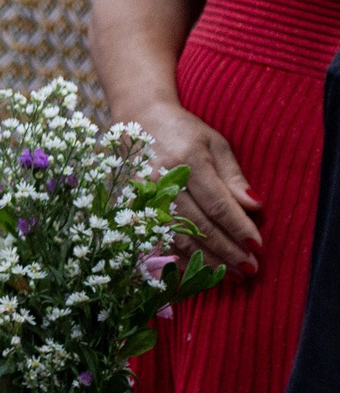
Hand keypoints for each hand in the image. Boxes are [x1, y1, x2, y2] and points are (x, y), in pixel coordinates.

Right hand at [140, 102, 260, 272]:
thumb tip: (255, 207)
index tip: (258, 247)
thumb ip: (233, 177)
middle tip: (250, 269)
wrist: (138, 117)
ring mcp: (144, 194)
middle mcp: (163, 180)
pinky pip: (158, 236)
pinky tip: (197, 269)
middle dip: (227, 250)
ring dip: (206, 259)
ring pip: (177, 235)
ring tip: (231, 274)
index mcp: (187, 161)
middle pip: (198, 225)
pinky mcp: (134, 203)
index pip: (218, 204)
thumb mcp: (215, 144)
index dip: (238, 228)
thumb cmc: (184, 130)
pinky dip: (179, 256)